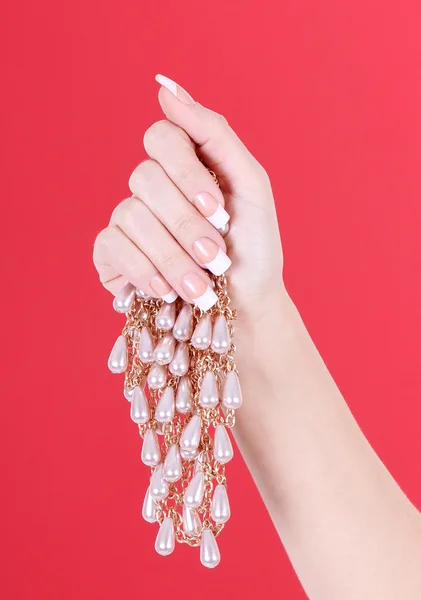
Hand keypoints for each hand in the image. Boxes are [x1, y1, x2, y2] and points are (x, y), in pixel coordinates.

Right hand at [93, 74, 284, 334]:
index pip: (162, 137)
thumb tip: (166, 88)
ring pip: (131, 216)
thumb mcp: (250, 185)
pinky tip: (165, 290)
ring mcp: (128, 219)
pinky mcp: (111, 253)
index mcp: (185, 164)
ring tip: (201, 286)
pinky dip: (144, 270)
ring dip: (172, 256)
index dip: (186, 173)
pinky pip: (111, 246)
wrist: (245, 304)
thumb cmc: (252, 246)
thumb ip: (215, 133)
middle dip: (187, 225)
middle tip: (216, 256)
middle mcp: (152, 187)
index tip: (217, 209)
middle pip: (145, 178)